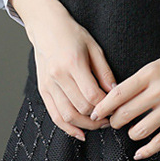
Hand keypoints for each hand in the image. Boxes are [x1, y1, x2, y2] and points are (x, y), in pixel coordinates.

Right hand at [31, 5, 116, 141]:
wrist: (46, 27)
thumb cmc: (72, 34)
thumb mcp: (94, 48)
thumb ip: (104, 72)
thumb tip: (116, 93)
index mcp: (73, 63)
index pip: (92, 95)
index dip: (107, 105)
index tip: (117, 107)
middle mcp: (58, 76)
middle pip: (81, 108)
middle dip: (98, 118)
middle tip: (112, 118)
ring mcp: (48, 84)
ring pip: (67, 116)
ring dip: (85, 126)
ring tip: (99, 125)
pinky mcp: (42, 90)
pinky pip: (54, 115)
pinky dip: (67, 128)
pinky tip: (80, 133)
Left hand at [86, 42, 159, 158]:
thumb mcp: (157, 64)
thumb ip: (138, 80)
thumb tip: (115, 98)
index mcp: (150, 73)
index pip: (118, 94)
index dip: (103, 107)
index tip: (95, 113)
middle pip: (125, 114)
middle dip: (114, 121)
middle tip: (113, 122)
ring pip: (139, 131)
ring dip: (130, 133)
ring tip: (131, 129)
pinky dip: (146, 150)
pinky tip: (139, 152)